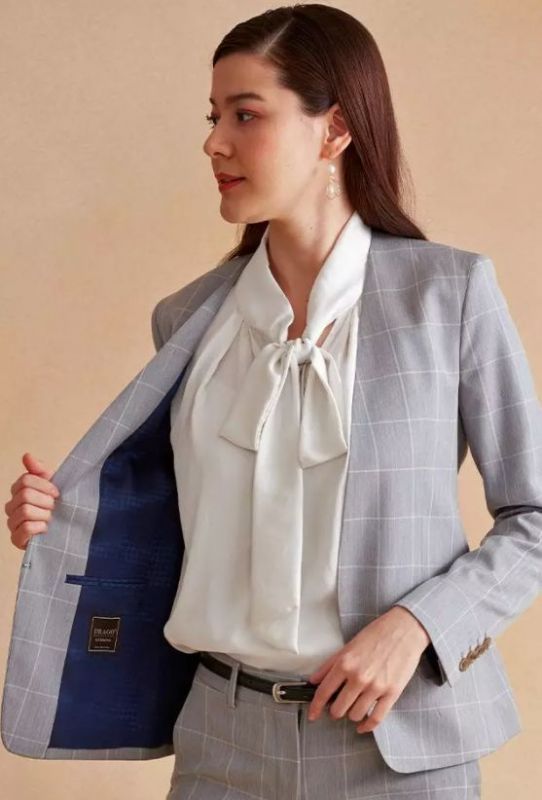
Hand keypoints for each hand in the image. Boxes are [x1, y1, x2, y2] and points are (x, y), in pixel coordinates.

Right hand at [5, 452, 59, 549]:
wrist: (64, 528)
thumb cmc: (57, 505)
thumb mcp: (53, 484)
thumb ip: (39, 470)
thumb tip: (26, 456)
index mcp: (18, 490)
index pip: (26, 480)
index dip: (45, 485)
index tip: (57, 493)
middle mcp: (11, 506)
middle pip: (25, 494)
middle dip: (46, 501)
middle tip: (54, 507)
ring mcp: (12, 523)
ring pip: (25, 511)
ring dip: (44, 514)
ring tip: (51, 518)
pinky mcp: (16, 539)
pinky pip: (26, 528)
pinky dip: (40, 527)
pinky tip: (46, 528)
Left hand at [306, 606, 430, 733]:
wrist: (404, 629)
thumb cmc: (376, 634)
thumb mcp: (348, 646)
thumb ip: (329, 664)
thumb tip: (314, 680)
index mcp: (345, 663)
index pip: (324, 692)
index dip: (315, 707)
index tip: (312, 715)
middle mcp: (358, 677)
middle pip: (338, 709)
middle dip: (335, 711)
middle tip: (337, 707)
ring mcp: (376, 687)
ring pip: (355, 715)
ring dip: (351, 715)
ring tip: (353, 707)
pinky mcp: (392, 693)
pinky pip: (376, 718)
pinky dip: (366, 726)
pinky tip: (362, 726)